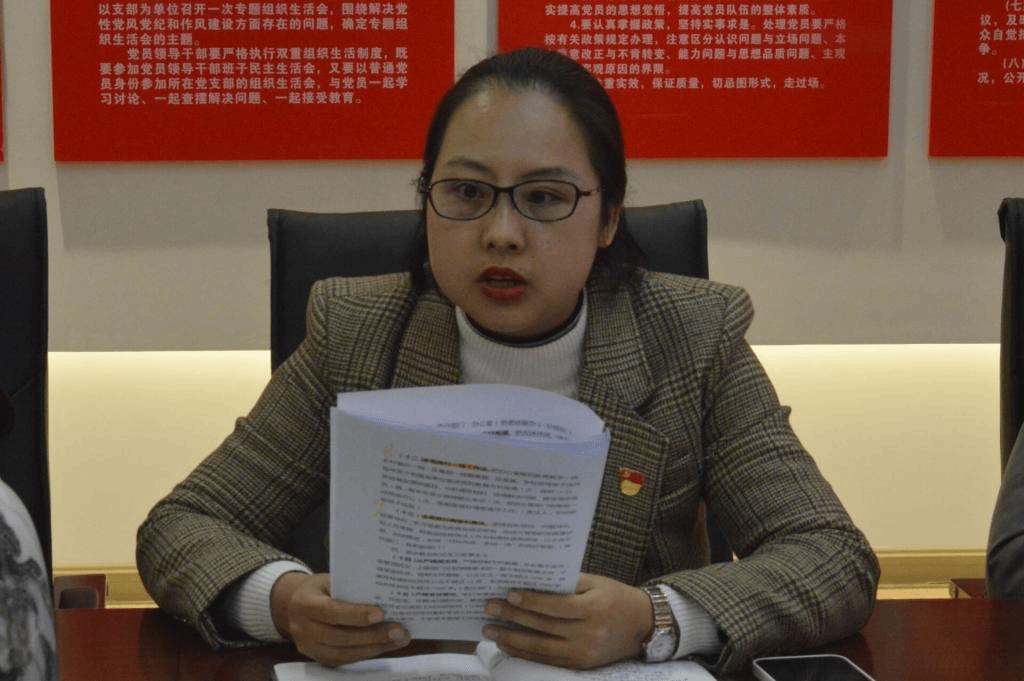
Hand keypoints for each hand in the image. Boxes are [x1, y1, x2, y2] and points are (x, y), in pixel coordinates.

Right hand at [270, 572, 410, 666]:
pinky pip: (345, 660)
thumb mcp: (330, 580)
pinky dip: (367, 653)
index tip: (380, 614)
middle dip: (373, 636)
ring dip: (375, 648)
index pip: (331, 612)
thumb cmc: (321, 588)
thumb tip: (385, 595)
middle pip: (340, 637)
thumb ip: (350, 588)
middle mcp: (302, 628)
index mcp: (304, 604)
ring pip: (344, 653)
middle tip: (398, 631)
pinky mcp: (318, 658)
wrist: (295, 604)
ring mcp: (309, 647)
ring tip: (399, 639)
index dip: (356, 615)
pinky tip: (386, 645)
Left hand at [482, 573, 653, 669]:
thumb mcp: (596, 582)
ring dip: (514, 640)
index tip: (510, 593)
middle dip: (514, 618)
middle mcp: (589, 633)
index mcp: (594, 608)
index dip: (532, 601)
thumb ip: (567, 582)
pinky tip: (509, 647)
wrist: (643, 624)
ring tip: (492, 631)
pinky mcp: (582, 664)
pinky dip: (526, 654)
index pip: (557, 606)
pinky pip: (549, 660)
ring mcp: (585, 652)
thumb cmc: (616, 596)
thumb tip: (533, 579)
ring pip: (543, 648)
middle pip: (545, 626)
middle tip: (490, 609)